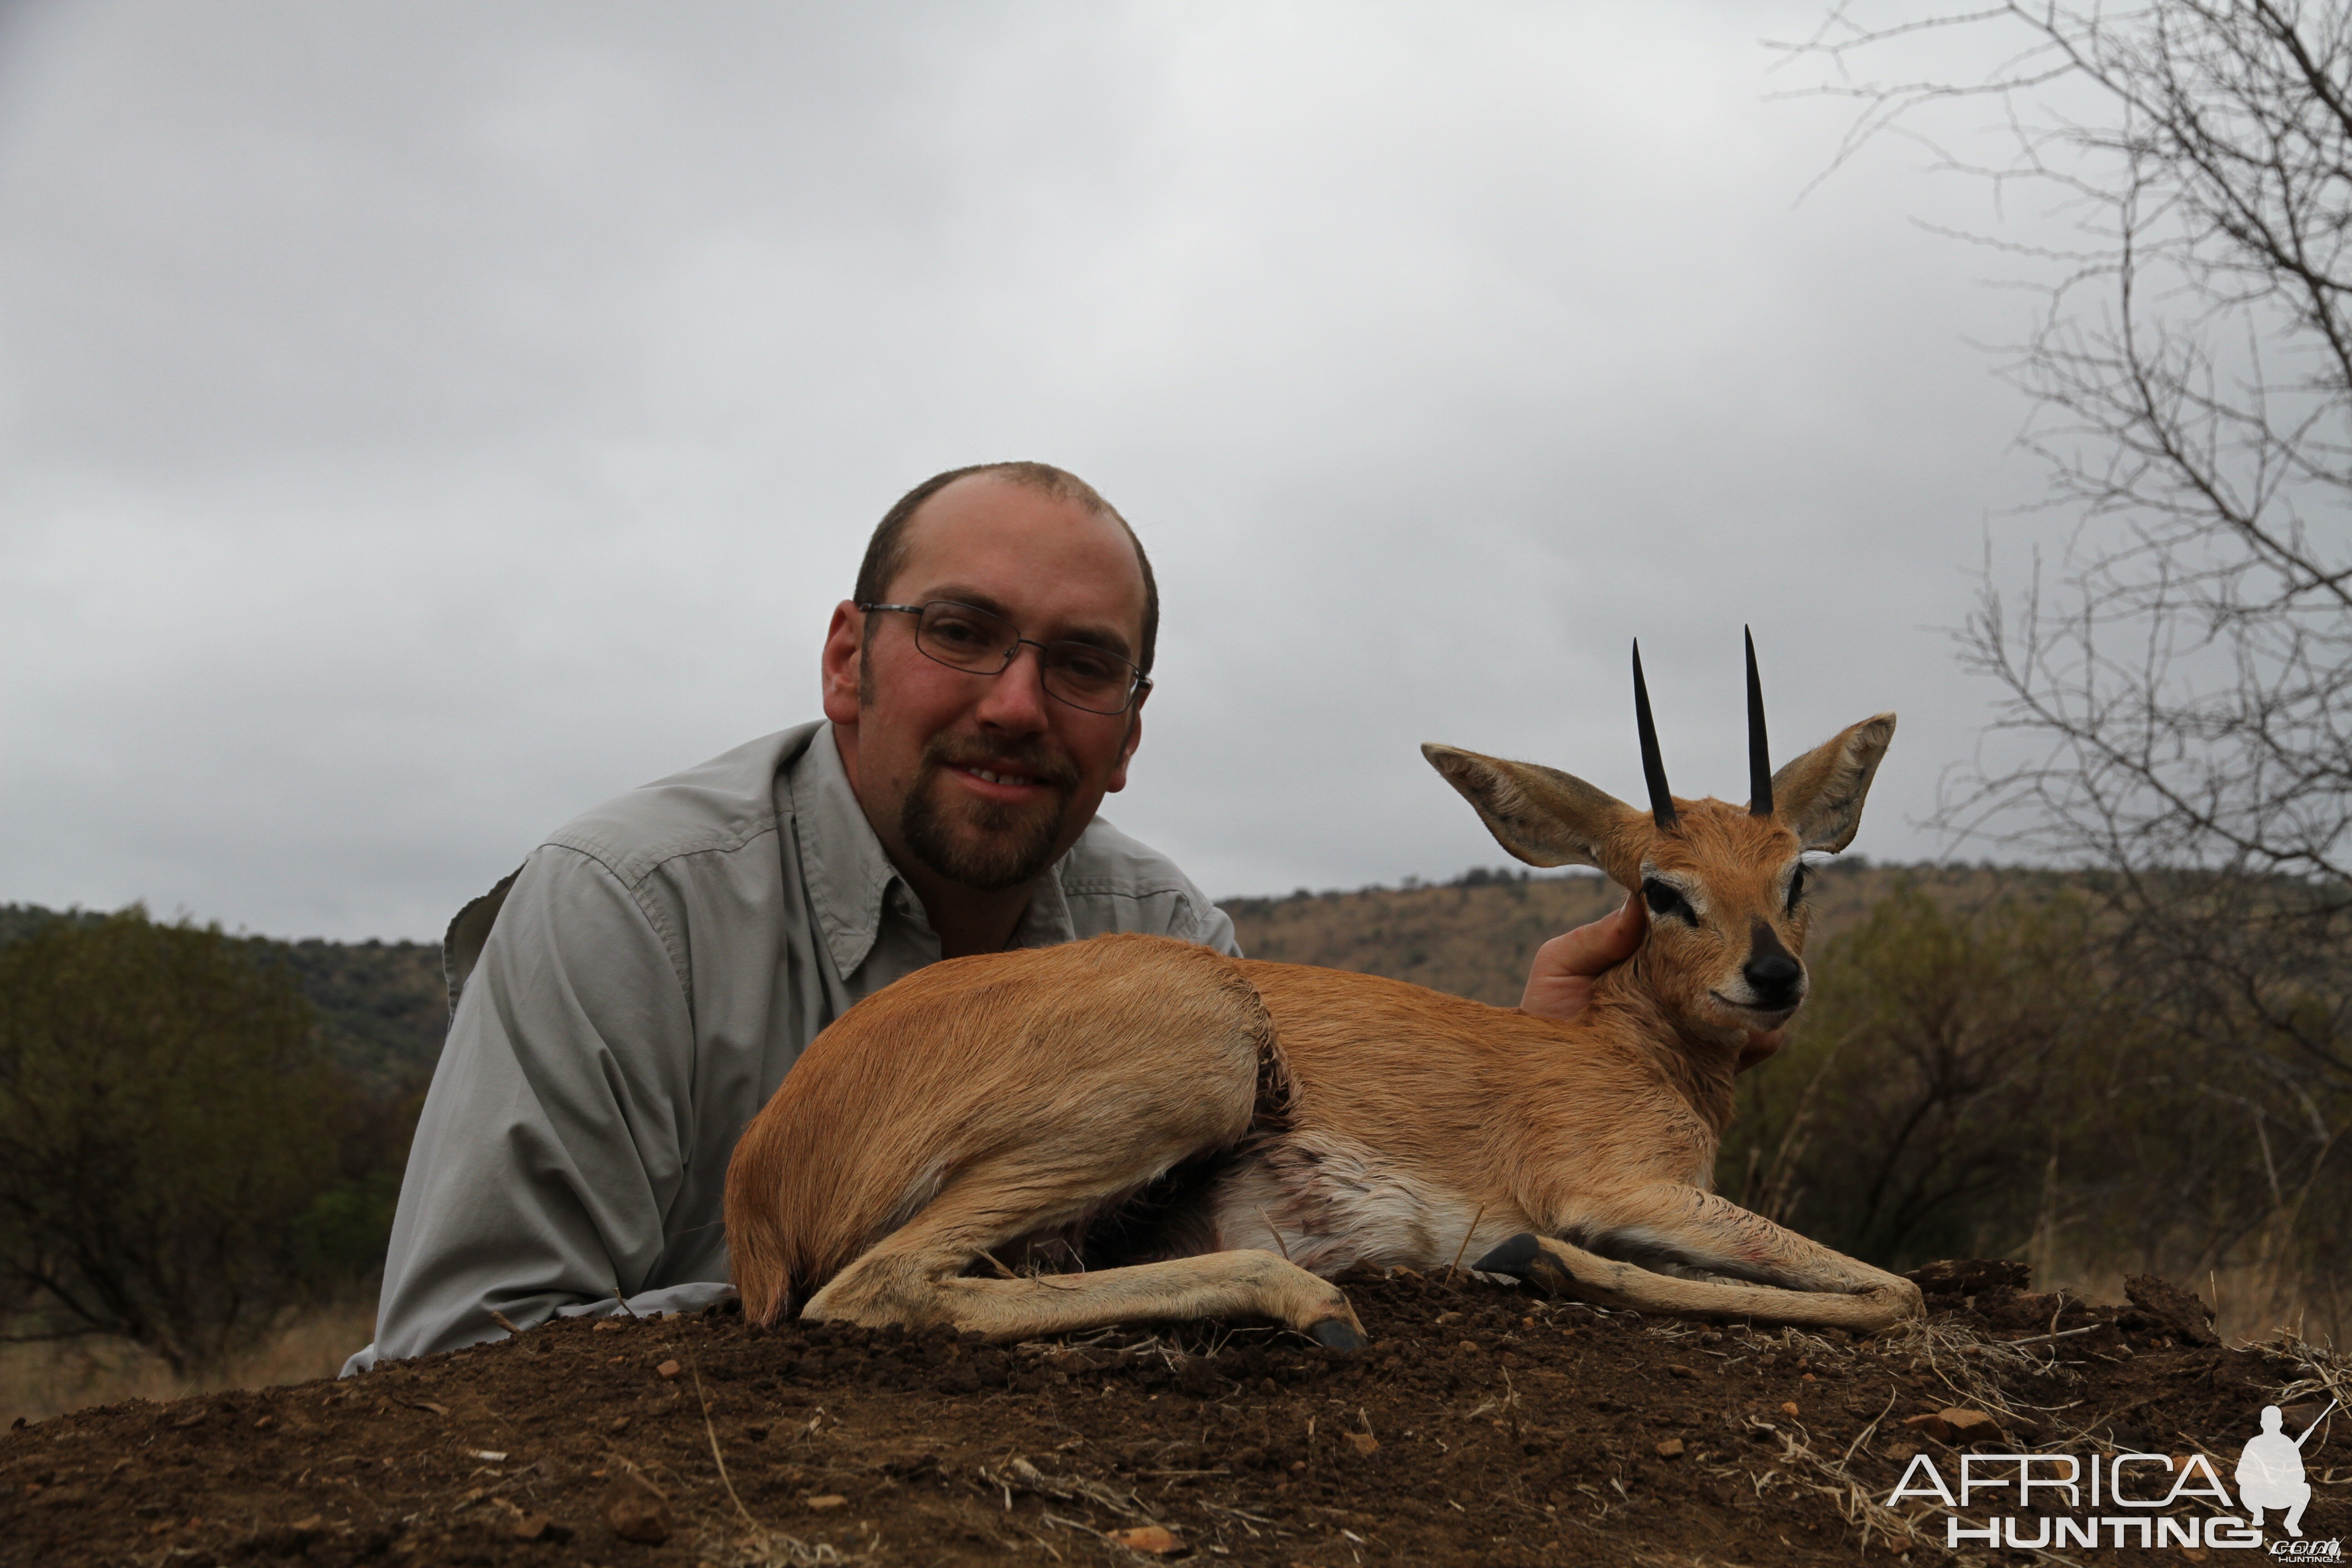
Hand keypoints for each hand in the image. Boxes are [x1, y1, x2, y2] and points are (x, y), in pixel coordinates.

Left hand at [1520, 891, 1789, 1066]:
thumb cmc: (1546, 1019)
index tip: (1734, 899)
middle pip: (1734, 966)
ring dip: (1765, 994)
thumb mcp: (1560, 968)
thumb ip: (1597, 938)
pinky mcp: (1710, 1070)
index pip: (1695, 932)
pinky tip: (1759, 1029)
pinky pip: (1751, 1051)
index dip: (1717, 915)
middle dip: (1754, 954)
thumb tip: (1641, 900)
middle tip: (1762, 945)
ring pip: (1752, 1005)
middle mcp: (1683, 993)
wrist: (1543, 1092)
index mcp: (1651, 964)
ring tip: (1763, 988)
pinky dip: (1763, 1038)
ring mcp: (1701, 1031)